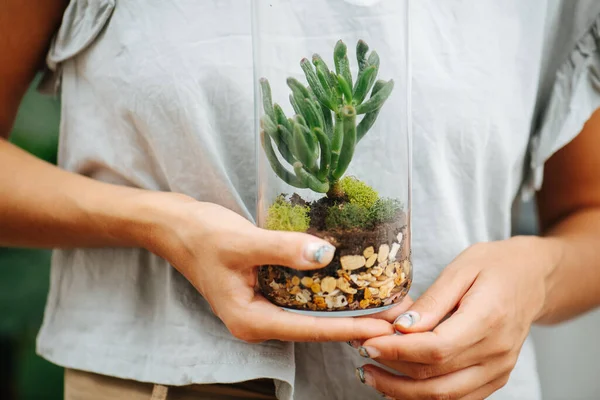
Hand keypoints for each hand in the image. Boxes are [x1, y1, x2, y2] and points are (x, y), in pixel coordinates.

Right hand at [146, 194, 394, 342]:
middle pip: (315, 327)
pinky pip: (303, 297)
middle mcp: (259, 320)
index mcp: (251, 320)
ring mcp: (263, 306)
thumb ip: (282, 249)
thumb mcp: (242, 241)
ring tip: (381, 302)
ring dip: (345, 308)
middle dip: (354, 322)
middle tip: (393, 315)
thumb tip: (326, 254)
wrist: (176, 225)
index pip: (309, 330)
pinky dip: (327, 293)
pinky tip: (349, 283)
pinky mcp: (266, 290)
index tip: (383, 326)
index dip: (348, 327)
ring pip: (311, 314)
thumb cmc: (201, 235)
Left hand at [350, 237, 556, 398]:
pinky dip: (426, 396)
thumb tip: (402, 329)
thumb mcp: (461, 268)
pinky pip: (458, 398)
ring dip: (403, 392)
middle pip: (437, 379)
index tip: (368, 344)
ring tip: (372, 374)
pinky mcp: (496, 377)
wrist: (534, 277)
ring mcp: (499, 369)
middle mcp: (497, 352)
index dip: (398, 352)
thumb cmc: (495, 265)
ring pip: (446, 397)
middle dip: (392, 374)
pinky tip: (399, 384)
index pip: (436, 349)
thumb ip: (432, 302)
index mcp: (489, 319)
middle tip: (362, 357)